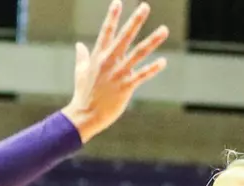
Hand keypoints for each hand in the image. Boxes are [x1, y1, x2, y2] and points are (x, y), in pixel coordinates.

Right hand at [62, 1, 170, 142]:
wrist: (85, 115)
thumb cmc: (83, 94)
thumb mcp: (81, 72)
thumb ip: (82, 56)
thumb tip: (79, 45)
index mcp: (99, 56)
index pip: (106, 31)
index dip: (112, 16)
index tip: (118, 2)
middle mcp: (109, 62)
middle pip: (124, 37)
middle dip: (135, 21)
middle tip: (145, 6)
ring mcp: (118, 74)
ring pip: (138, 53)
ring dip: (152, 41)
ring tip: (164, 29)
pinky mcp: (126, 87)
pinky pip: (142, 76)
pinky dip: (152, 69)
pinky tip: (163, 62)